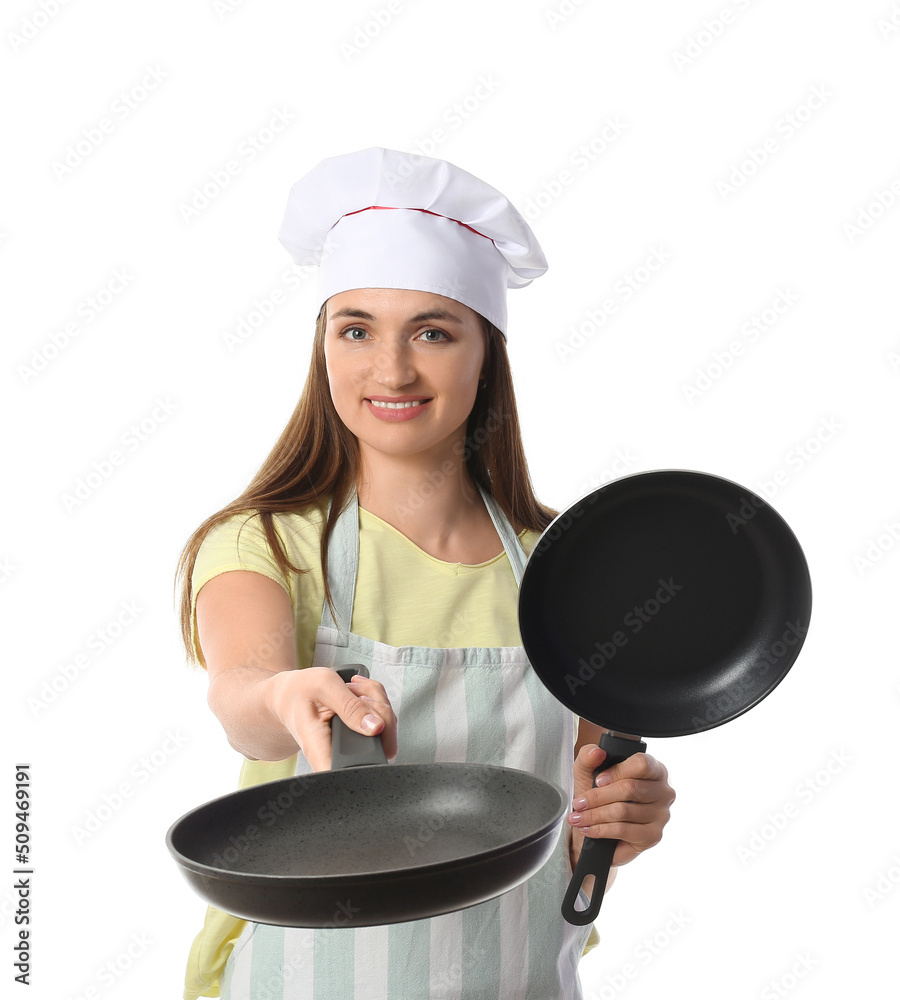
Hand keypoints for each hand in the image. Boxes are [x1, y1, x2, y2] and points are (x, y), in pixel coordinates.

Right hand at [266, 667, 397, 770]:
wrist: (289, 695)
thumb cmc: (299, 692)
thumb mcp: (323, 687)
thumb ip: (350, 706)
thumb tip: (376, 727)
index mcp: (321, 750)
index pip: (349, 776)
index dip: (371, 762)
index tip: (370, 733)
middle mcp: (339, 754)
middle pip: (382, 743)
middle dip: (379, 710)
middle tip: (357, 694)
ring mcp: (353, 748)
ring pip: (387, 727)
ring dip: (377, 701)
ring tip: (353, 691)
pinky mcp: (362, 738)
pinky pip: (383, 719)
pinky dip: (376, 700)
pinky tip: (358, 694)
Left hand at [568, 746, 674, 870]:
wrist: (594, 830)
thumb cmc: (597, 796)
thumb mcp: (587, 772)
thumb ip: (588, 757)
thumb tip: (597, 752)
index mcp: (654, 769)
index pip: (641, 763)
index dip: (617, 771)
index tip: (598, 780)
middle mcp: (663, 791)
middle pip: (630, 788)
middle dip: (598, 797)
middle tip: (579, 803)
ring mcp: (661, 815)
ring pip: (623, 811)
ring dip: (595, 815)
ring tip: (579, 817)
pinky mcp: (653, 836)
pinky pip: (624, 830)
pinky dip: (601, 830)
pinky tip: (589, 829)